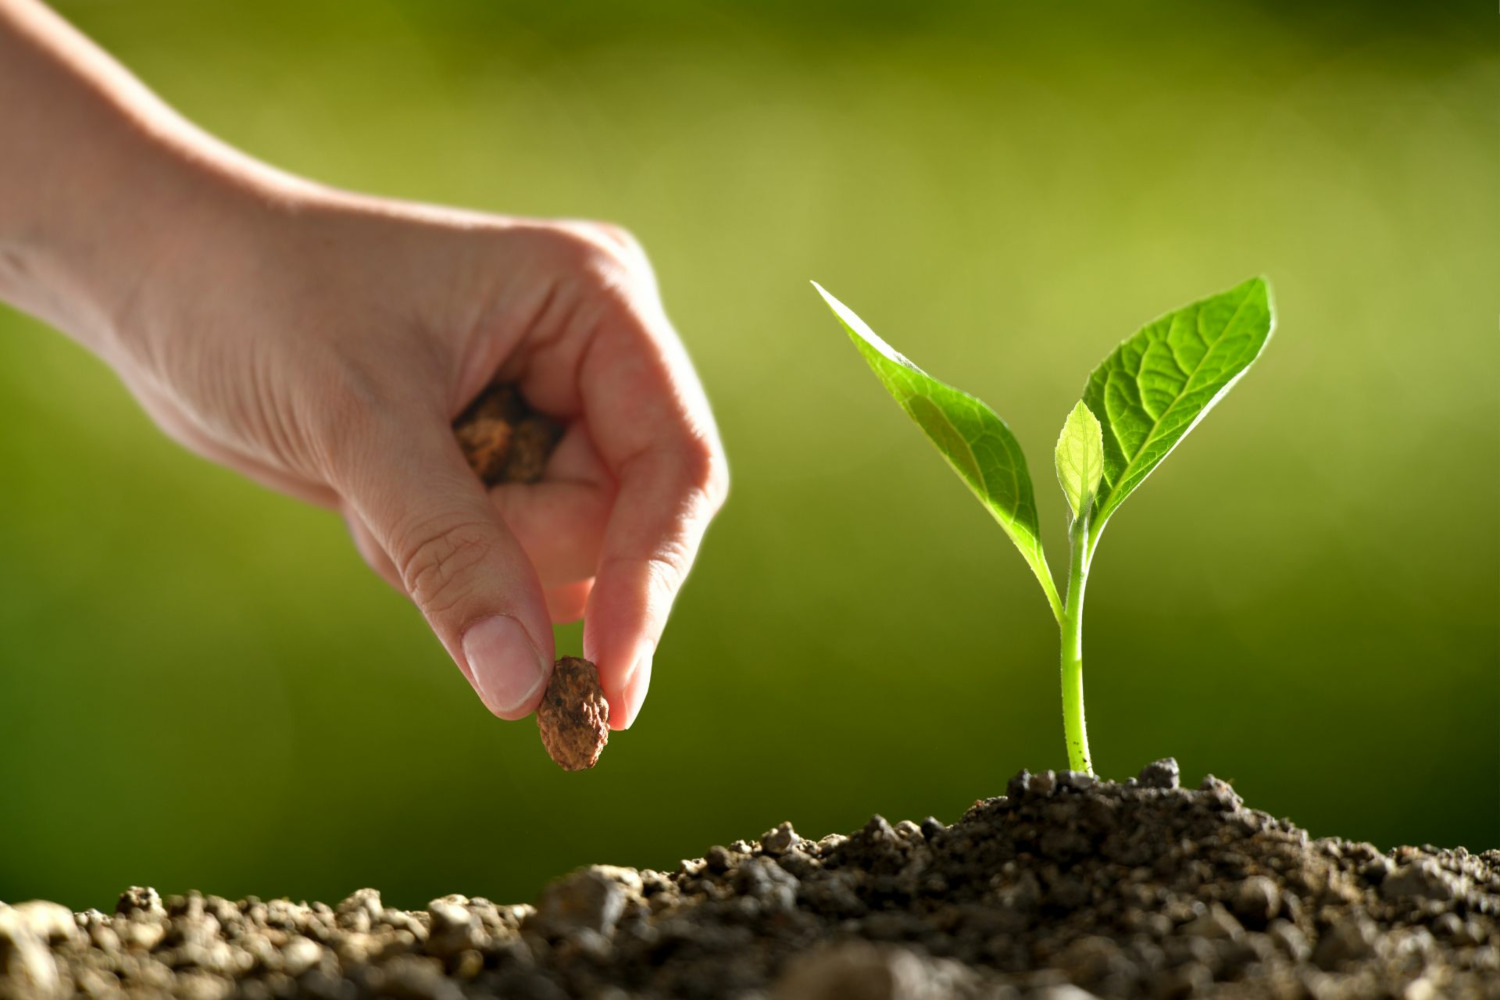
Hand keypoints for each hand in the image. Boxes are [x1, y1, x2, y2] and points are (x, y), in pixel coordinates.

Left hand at [108, 180, 726, 727]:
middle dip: (511, 552)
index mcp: (597, 301)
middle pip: (619, 523)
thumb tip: (526, 692)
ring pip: (563, 558)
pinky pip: (509, 563)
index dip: (654, 574)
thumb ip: (453, 556)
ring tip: (373, 494)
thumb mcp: (360, 427)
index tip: (612, 682)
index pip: (674, 463)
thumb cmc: (257, 303)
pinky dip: (439, 566)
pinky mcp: (500, 457)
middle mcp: (592, 357)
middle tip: (396, 517)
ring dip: (465, 564)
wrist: (161, 283)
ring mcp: (548, 409)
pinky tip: (372, 506)